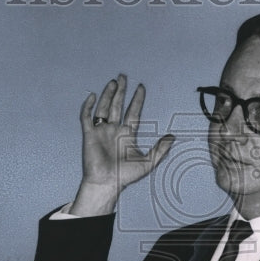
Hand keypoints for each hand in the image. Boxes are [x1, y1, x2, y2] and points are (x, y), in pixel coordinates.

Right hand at [70, 74, 174, 215]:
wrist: (107, 183)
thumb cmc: (126, 176)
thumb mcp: (148, 162)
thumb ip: (160, 149)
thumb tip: (172, 136)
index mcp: (127, 135)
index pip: (133, 112)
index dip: (137, 99)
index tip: (141, 87)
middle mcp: (114, 130)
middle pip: (117, 105)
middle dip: (121, 91)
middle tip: (123, 76)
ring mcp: (101, 131)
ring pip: (104, 107)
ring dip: (108, 94)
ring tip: (113, 82)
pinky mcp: (89, 135)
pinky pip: (86, 117)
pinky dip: (88, 106)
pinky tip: (93, 96)